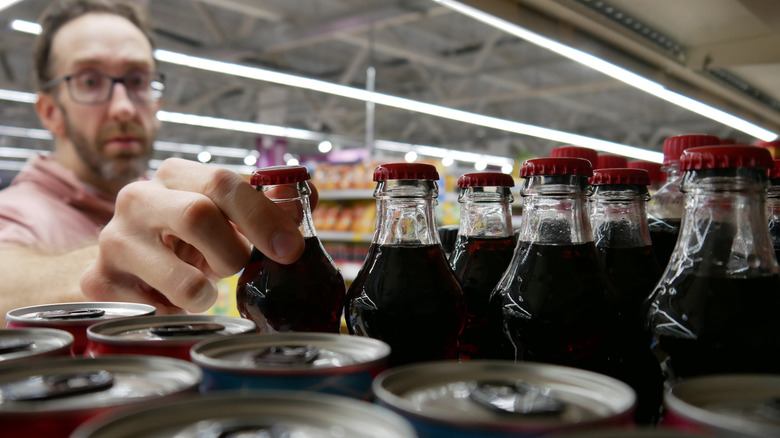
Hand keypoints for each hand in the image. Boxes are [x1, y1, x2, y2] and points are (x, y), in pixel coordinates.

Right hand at [81, 158, 314, 313]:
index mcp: (175, 174)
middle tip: (238, 267)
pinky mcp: (99, 281)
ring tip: (206, 291)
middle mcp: (137, 198)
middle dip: (233, 252)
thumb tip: (307, 192)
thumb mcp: (232, 218)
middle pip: (196, 216)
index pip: (222, 182)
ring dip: (207, 293)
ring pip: (177, 276)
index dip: (263, 216)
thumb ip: (274, 205)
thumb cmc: (194, 237)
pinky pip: (154, 309)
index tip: (290, 249)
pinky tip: (173, 302)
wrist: (133, 264)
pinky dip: (177, 313)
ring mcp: (113, 240)